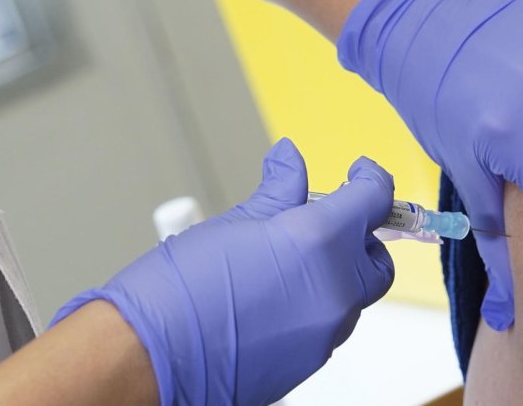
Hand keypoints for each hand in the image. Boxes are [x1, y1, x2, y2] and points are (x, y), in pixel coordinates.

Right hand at [50, 139, 394, 405]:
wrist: (146, 360)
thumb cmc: (177, 294)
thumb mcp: (234, 224)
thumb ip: (279, 190)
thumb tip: (291, 161)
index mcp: (318, 243)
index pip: (373, 200)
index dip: (370, 179)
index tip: (359, 173)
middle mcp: (334, 290)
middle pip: (376, 257)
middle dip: (359, 235)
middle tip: (327, 219)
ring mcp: (326, 331)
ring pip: (354, 294)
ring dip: (336, 273)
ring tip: (287, 261)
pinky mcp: (311, 361)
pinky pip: (330, 323)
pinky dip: (315, 304)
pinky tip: (276, 295)